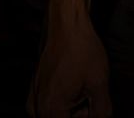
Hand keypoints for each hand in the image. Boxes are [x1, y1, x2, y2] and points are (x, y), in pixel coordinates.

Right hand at [27, 0, 109, 116]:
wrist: (67, 25)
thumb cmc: (82, 50)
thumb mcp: (99, 84)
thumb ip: (101, 113)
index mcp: (51, 109)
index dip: (86, 116)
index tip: (91, 104)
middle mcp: (37, 107)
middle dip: (81, 114)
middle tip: (89, 93)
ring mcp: (33, 99)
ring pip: (59, 115)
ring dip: (74, 109)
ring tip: (82, 86)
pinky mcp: (35, 92)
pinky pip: (52, 107)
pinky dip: (65, 102)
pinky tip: (73, 85)